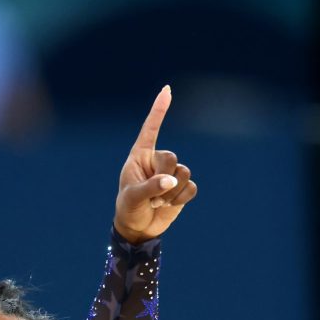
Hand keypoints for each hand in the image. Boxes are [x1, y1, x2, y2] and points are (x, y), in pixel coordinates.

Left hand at [113, 86, 197, 243]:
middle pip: (172, 157)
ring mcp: (172, 173)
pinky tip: (169, 205)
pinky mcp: (183, 187)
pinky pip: (191, 188)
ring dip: (171, 192)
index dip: (159, 110)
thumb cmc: (128, 208)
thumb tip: (172, 180)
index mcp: (140, 155)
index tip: (167, 89)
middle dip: (163, 179)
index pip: (150, 129)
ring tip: (157, 202)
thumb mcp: (133, 197)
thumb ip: (150, 187)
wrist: (138, 229)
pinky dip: (181, 199)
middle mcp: (157, 160)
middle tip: (150, 196)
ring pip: (184, 172)